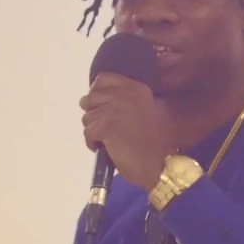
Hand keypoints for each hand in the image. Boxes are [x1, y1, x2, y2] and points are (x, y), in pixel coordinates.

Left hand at [79, 73, 168, 189]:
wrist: (155, 165)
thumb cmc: (147, 142)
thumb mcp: (139, 110)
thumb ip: (120, 99)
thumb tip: (89, 97)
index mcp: (136, 88)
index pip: (102, 79)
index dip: (96, 93)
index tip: (100, 107)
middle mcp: (126, 94)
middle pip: (90, 99)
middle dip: (94, 116)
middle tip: (108, 130)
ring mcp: (115, 108)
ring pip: (87, 117)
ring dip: (94, 131)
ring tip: (111, 141)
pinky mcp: (106, 125)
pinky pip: (87, 132)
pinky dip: (93, 144)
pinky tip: (108, 149)